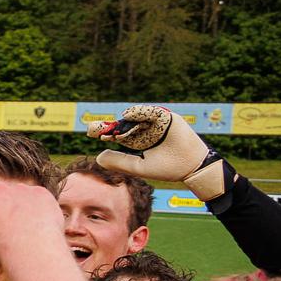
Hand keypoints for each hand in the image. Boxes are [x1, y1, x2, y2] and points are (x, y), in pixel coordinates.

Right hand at [0, 181, 63, 271]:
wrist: (32, 251)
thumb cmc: (0, 253)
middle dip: (1, 209)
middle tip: (9, 230)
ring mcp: (20, 189)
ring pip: (19, 197)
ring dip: (20, 209)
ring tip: (26, 231)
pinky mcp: (40, 192)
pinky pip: (38, 199)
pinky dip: (39, 210)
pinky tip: (38, 226)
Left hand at [89, 105, 228, 198]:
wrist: (190, 166)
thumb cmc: (166, 168)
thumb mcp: (139, 166)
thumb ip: (120, 161)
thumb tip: (98, 156)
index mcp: (140, 142)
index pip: (120, 135)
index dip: (106, 133)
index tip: (90, 133)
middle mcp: (146, 131)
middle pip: (125, 125)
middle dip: (110, 126)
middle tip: (93, 127)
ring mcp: (156, 124)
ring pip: (137, 119)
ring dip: (124, 121)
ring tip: (112, 126)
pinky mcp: (167, 118)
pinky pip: (152, 112)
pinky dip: (140, 112)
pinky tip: (128, 115)